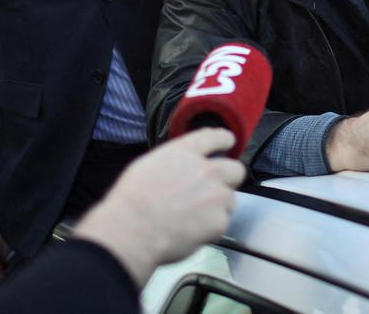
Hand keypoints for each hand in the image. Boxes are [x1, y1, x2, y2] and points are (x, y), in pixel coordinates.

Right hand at [75, 128, 245, 287]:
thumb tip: (185, 167)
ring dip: (218, 207)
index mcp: (186, 152)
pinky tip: (192, 231)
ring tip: (194, 218)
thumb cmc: (132, 201)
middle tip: (214, 190)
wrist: (133, 231)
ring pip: (230, 200)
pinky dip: (211, 229)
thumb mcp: (150, 164)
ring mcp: (216, 195)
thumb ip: (176, 161)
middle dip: (229, 179)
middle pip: (236, 169)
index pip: (216, 137)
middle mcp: (207, 170)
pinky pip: (222, 223)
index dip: (225, 140)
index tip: (228, 143)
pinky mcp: (219, 221)